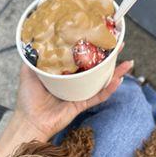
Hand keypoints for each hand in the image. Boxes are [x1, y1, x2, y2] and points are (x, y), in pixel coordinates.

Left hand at [14, 53, 133, 140]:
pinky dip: (109, 89)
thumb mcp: (28, 73)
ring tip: (128, 63)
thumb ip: (32, 58)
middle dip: (108, 57)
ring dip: (116, 72)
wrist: (30, 121)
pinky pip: (98, 96)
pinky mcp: (82, 105)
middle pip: (95, 68)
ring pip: (101, 81)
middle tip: (119, 44)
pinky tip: (118, 80)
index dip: (91, 47)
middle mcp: (73, 83)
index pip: (80, 57)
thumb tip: (32, 41)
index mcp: (63, 73)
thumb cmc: (28, 100)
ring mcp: (79, 94)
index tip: (99, 35)